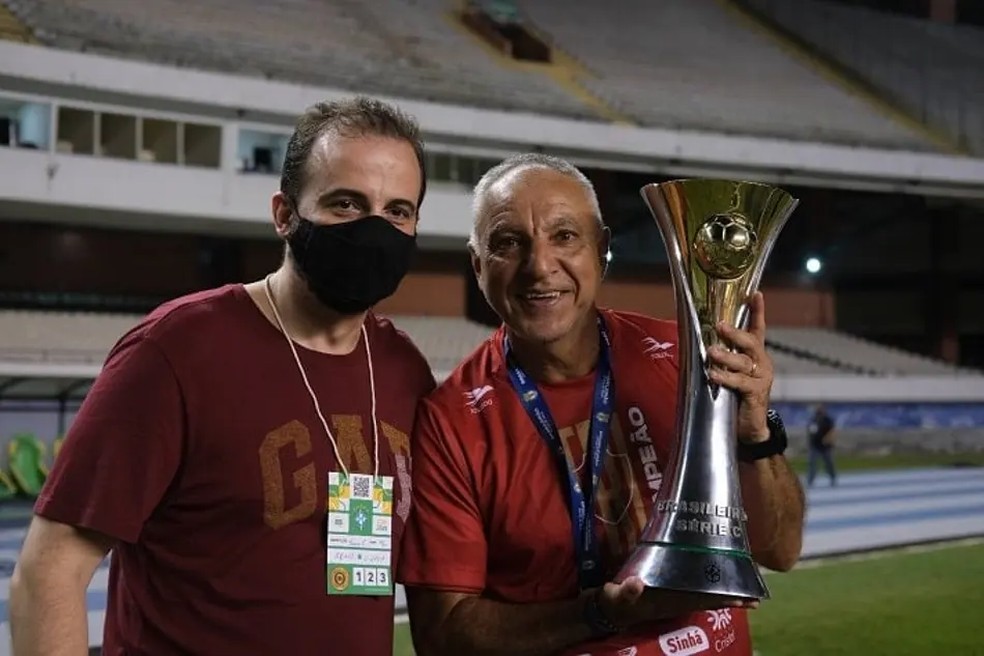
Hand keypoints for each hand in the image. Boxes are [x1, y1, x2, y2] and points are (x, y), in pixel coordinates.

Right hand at [597, 576, 757, 628]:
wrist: (608, 610)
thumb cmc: (614, 601)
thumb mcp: (616, 596)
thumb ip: (626, 591)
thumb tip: (637, 584)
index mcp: (667, 601)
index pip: (699, 599)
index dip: (719, 598)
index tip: (741, 597)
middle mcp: (675, 602)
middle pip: (708, 601)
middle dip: (731, 600)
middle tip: (756, 599)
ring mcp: (673, 599)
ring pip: (704, 598)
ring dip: (725, 597)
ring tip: (748, 596)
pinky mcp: (669, 594)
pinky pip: (695, 593)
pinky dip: (710, 591)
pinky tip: (719, 586)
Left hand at [706, 291, 773, 442]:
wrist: (750, 428)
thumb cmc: (737, 396)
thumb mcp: (731, 372)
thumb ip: (723, 357)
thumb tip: (700, 341)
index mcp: (756, 354)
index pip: (758, 328)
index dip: (757, 311)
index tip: (755, 293)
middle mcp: (762, 362)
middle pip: (750, 342)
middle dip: (735, 333)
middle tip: (720, 325)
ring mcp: (761, 377)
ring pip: (743, 361)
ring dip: (726, 356)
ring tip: (711, 352)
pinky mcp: (756, 393)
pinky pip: (740, 382)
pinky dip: (725, 377)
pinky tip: (713, 375)